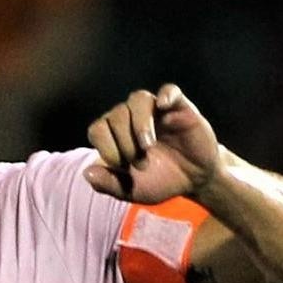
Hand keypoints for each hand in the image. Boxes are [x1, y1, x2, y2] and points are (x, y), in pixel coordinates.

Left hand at [85, 84, 220, 204]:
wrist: (195, 180)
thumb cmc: (161, 181)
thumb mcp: (133, 191)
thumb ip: (109, 185)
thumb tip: (87, 173)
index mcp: (117, 135)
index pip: (97, 129)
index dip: (105, 147)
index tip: (122, 167)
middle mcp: (133, 118)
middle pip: (116, 114)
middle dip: (125, 143)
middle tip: (142, 165)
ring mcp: (157, 111)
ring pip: (138, 99)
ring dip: (139, 123)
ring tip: (148, 145)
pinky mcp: (180, 108)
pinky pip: (170, 90)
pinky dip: (166, 95)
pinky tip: (164, 106)